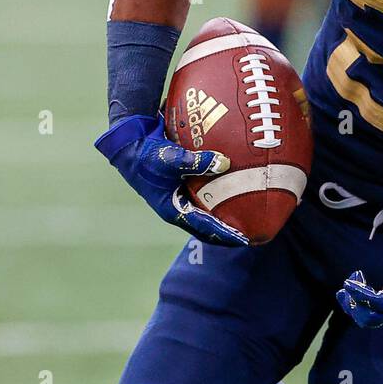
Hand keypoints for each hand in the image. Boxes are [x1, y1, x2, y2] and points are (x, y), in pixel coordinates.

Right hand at [94, 113, 247, 246]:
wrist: (130, 143)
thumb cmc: (147, 154)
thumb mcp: (171, 158)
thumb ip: (196, 161)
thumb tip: (225, 162)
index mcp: (173, 210)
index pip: (204, 228)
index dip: (225, 234)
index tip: (246, 239)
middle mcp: (178, 207)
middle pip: (208, 226)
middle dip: (229, 231)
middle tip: (253, 233)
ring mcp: (179, 197)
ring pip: (207, 211)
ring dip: (226, 214)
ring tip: (249, 215)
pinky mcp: (182, 184)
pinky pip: (206, 192)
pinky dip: (221, 193)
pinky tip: (238, 184)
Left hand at [336, 230, 382, 328]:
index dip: (363, 296)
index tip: (349, 282)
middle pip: (372, 318)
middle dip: (354, 304)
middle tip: (348, 283)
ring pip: (368, 319)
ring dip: (352, 306)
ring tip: (345, 287)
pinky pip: (369, 311)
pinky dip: (356, 303)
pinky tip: (349, 289)